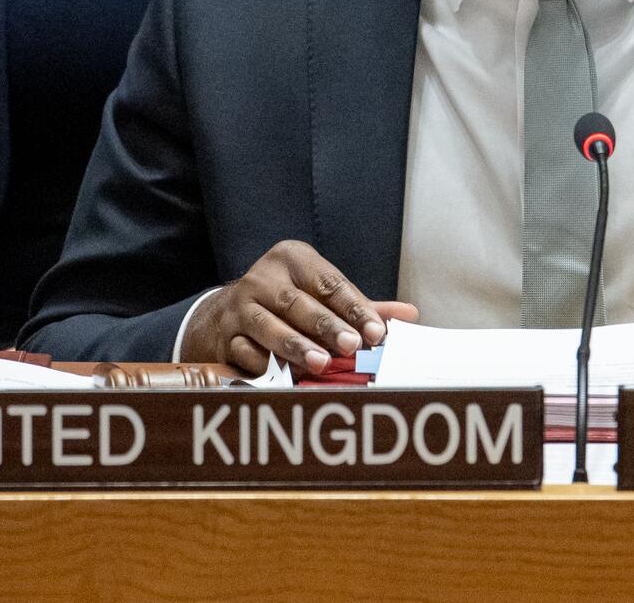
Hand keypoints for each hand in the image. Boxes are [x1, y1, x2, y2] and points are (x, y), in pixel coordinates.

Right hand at [184, 239, 418, 376]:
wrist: (230, 312)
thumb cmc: (289, 303)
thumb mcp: (323, 295)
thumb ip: (363, 306)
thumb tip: (409, 316)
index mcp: (292, 259)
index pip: (329, 283)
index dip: (355, 308)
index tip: (378, 333)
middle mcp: (263, 277)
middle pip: (298, 302)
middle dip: (327, 326)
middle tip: (352, 345)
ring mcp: (240, 306)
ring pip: (269, 326)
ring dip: (296, 346)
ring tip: (321, 362)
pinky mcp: (225, 334)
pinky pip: (246, 351)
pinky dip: (265, 364)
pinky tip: (282, 375)